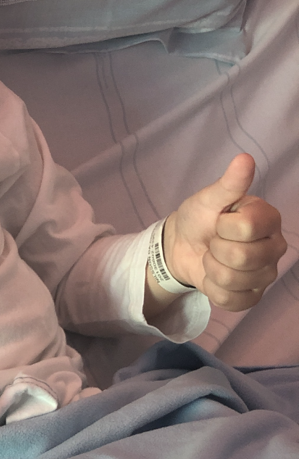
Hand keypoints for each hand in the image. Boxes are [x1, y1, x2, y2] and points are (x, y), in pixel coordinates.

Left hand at [162, 154, 286, 311]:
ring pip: (233, 280)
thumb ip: (229, 183)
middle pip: (242, 257)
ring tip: (213, 257)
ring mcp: (267, 274)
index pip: (248, 227)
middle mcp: (275, 247)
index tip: (219, 221)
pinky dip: (212, 288)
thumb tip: (245, 159)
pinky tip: (214, 276)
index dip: (223, 226)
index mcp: (269, 218)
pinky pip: (230, 300)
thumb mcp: (208, 198)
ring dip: (211, 269)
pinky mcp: (254, 296)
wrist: (183, 245)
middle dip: (215, 249)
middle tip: (214, 242)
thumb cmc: (200, 218)